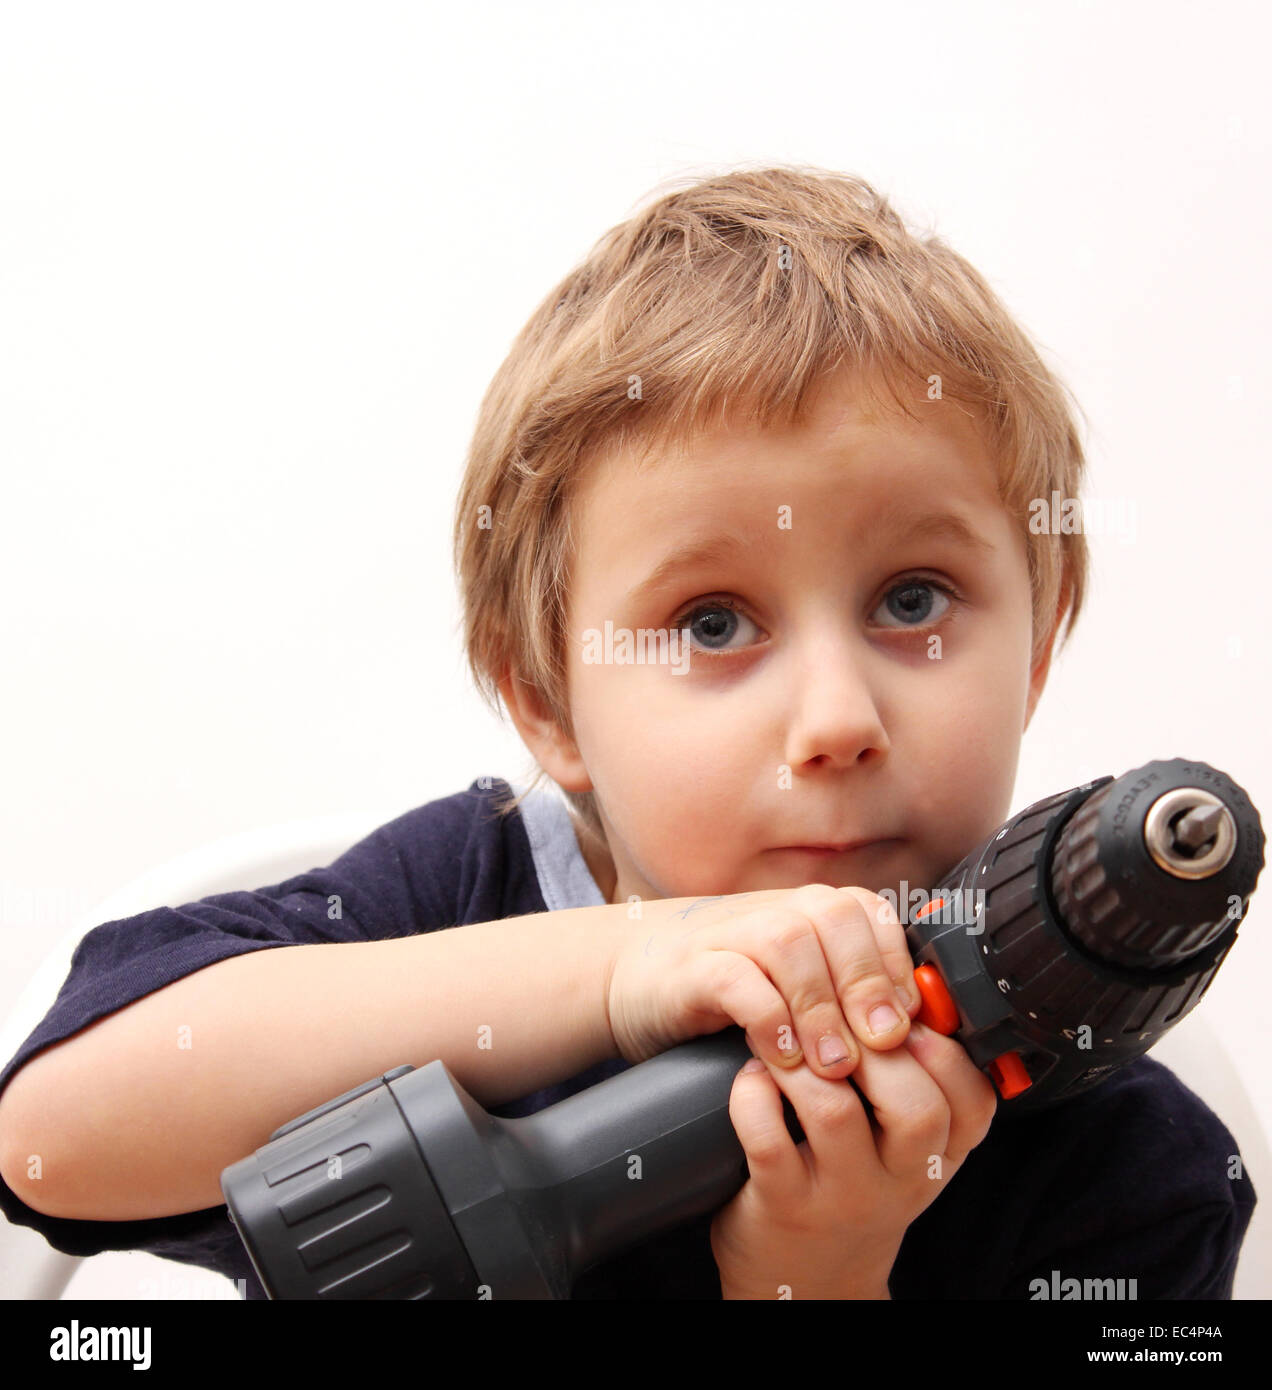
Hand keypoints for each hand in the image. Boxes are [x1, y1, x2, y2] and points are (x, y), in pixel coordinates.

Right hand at [606, 883, 921, 1070]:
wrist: (642, 979)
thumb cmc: (740, 992)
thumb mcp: (807, 991)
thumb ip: (857, 999)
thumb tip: (928, 1035)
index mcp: (815, 911)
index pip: (874, 917)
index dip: (897, 968)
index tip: (911, 1027)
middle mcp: (778, 910)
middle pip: (837, 919)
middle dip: (866, 983)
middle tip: (881, 1047)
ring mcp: (731, 932)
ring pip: (790, 945)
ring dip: (819, 1008)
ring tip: (834, 1066)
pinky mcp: (693, 967)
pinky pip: (736, 978)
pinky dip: (765, 1017)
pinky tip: (779, 1058)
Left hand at [710, 1017, 997, 1299]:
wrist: (810, 1280)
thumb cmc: (854, 1186)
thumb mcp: (904, 1145)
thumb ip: (917, 1077)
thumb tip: (907, 974)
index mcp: (939, 1156)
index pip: (974, 1098)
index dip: (941, 1046)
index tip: (904, 1015)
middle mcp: (901, 1181)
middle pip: (916, 1103)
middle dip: (875, 1046)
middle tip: (838, 1022)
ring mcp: (843, 1196)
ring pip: (834, 1110)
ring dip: (803, 1062)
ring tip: (786, 1041)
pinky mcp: (784, 1204)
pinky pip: (768, 1139)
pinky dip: (754, 1094)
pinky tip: (752, 1078)